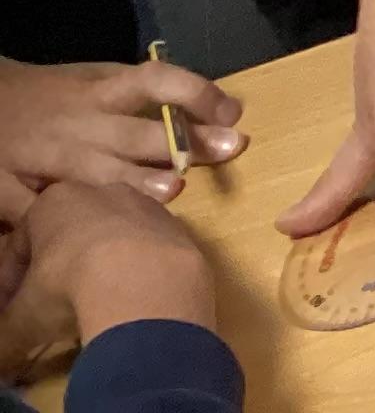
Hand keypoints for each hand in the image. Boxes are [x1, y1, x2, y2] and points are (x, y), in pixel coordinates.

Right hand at [0, 58, 242, 218]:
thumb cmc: (53, 93)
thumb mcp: (94, 78)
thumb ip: (139, 96)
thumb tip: (208, 115)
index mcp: (101, 90)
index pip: (155, 80)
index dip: (195, 92)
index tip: (232, 112)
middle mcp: (78, 123)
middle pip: (133, 133)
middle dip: (180, 144)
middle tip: (226, 151)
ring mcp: (44, 157)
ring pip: (93, 173)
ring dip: (134, 182)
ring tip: (173, 192)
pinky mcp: (8, 188)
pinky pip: (37, 209)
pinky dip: (63, 223)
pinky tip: (91, 236)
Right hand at [0, 179, 216, 381]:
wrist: (146, 283)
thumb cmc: (68, 287)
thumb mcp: (22, 319)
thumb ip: (9, 332)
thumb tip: (4, 360)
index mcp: (54, 202)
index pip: (21, 242)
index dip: (13, 279)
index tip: (13, 308)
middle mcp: (104, 191)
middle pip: (72, 233)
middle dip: (60, 267)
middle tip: (54, 305)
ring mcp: (147, 206)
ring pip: (115, 237)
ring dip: (104, 267)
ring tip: (96, 304)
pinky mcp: (180, 227)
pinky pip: (150, 250)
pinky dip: (139, 272)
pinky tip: (133, 300)